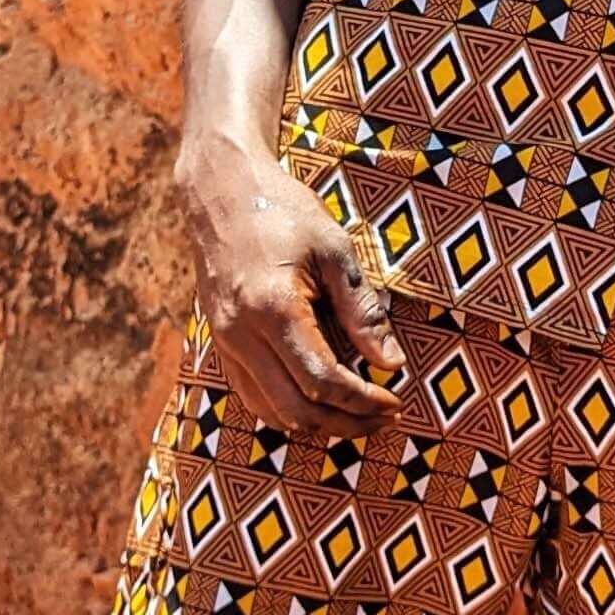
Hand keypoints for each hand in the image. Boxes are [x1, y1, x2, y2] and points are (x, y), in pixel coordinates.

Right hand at [176, 145, 407, 439]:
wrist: (221, 190)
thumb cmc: (282, 211)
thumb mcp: (334, 249)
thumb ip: (362, 309)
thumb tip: (392, 363)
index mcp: (273, 308)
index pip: (322, 380)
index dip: (363, 401)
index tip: (394, 402)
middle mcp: (241, 334)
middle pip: (297, 410)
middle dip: (346, 422)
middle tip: (383, 418)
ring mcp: (224, 342)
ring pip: (271, 412)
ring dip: (318, 424)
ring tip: (358, 417)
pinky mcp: (220, 342)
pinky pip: (252, 395)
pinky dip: (287, 411)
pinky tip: (319, 404)